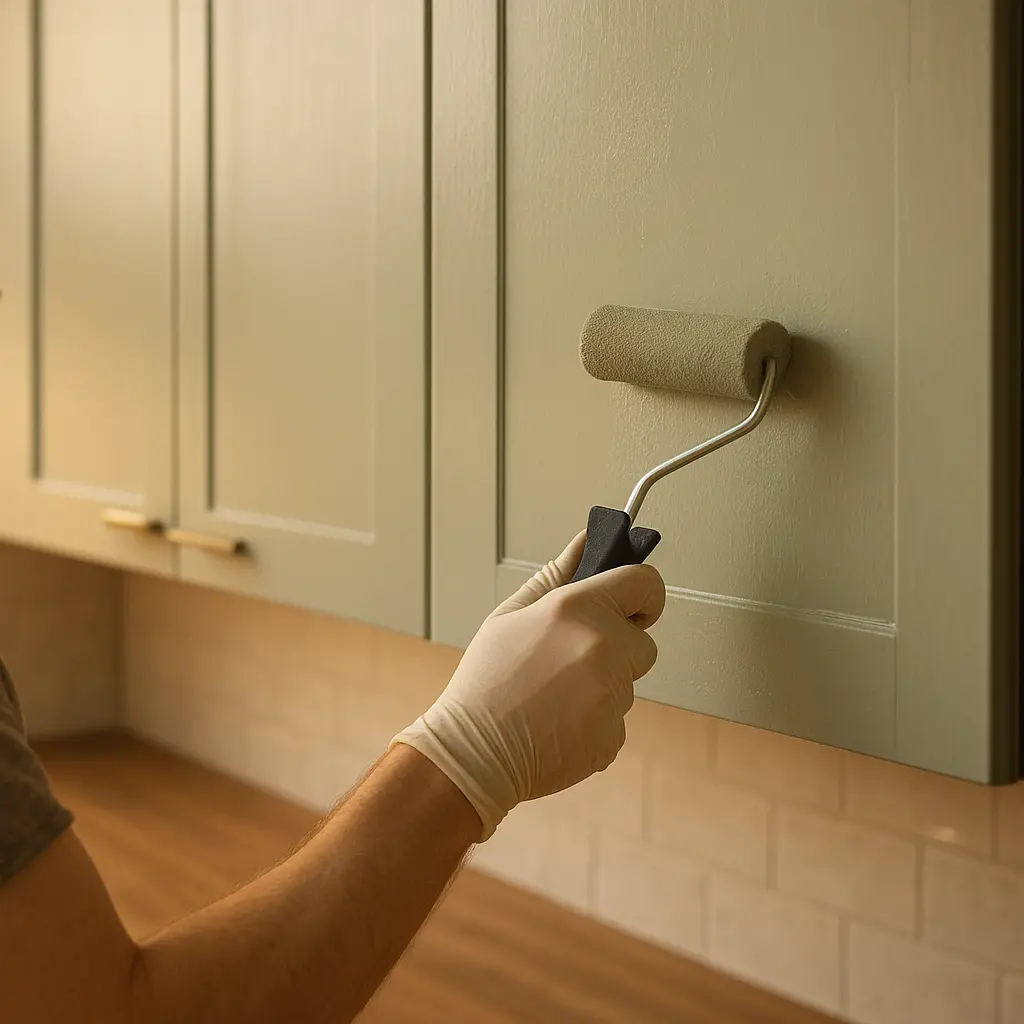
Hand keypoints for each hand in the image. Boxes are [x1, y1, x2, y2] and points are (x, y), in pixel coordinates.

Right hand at [391, 532, 665, 839]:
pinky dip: (594, 723)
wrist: (474, 751)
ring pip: (627, 684)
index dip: (643, 594)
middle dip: (618, 649)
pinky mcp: (613, 735)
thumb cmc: (486, 680)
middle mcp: (603, 647)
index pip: (646, 584)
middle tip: (568, 662)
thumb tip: (586, 539)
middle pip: (642, 642)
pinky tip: (559, 723)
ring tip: (553, 697)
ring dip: (602, 688)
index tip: (633, 606)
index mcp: (579, 609)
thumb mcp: (511, 614)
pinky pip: (617, 721)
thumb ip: (558, 573)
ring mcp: (612, 694)